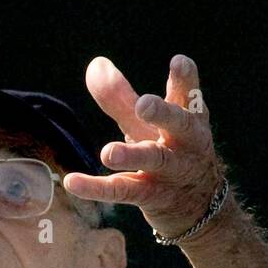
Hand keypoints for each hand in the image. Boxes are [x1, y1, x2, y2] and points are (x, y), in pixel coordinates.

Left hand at [63, 55, 225, 239]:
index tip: (179, 61)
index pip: (189, 95)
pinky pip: (123, 191)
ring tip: (108, 153)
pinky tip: (71, 181)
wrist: (196, 206)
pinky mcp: (151, 196)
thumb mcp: (147, 125)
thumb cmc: (169, 151)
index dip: (185, 79)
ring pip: (154, 159)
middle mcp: (185, 143)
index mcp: (188, 118)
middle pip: (178, 124)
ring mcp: (170, 171)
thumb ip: (121, 97)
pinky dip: (96, 188)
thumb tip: (96, 64)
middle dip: (162, 113)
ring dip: (132, 155)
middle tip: (144, 104)